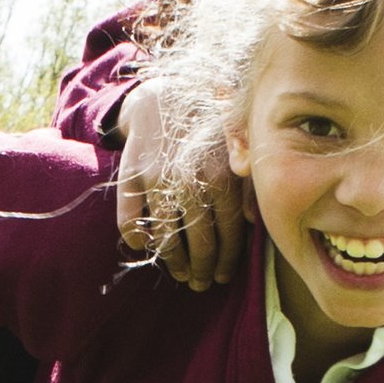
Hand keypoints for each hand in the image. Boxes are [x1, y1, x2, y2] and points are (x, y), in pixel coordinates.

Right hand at [117, 80, 244, 289]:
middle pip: (200, 240)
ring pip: (167, 236)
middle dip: (202, 269)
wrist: (163, 98)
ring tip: (180, 274)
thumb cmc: (205, 130)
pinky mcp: (130, 176)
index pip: (230, 232)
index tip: (222, 277)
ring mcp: (158, 179)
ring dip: (174, 261)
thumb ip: (246, 185)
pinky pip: (130, 219)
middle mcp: (191, 181)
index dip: (226, 260)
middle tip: (201, 284)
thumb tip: (253, 222)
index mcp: (222, 177)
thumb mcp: (235, 152)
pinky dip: (137, 239)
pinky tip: (146, 247)